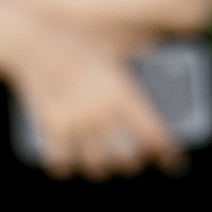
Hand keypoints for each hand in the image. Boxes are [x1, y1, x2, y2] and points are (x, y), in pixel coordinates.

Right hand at [9, 29, 182, 181]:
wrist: (36, 43)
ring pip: (96, 166)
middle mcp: (102, 114)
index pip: (155, 136)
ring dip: (103, 168)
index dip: (169, 154)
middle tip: (134, 159)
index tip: (175, 162)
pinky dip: (66, 167)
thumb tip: (157, 54)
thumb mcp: (115, 49)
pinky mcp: (52, 129)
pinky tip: (69, 165)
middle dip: (134, 162)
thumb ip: (137, 57)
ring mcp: (76, 124)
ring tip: (104, 164)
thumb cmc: (80, 44)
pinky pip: (62, 162)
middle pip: (127, 158)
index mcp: (123, 95)